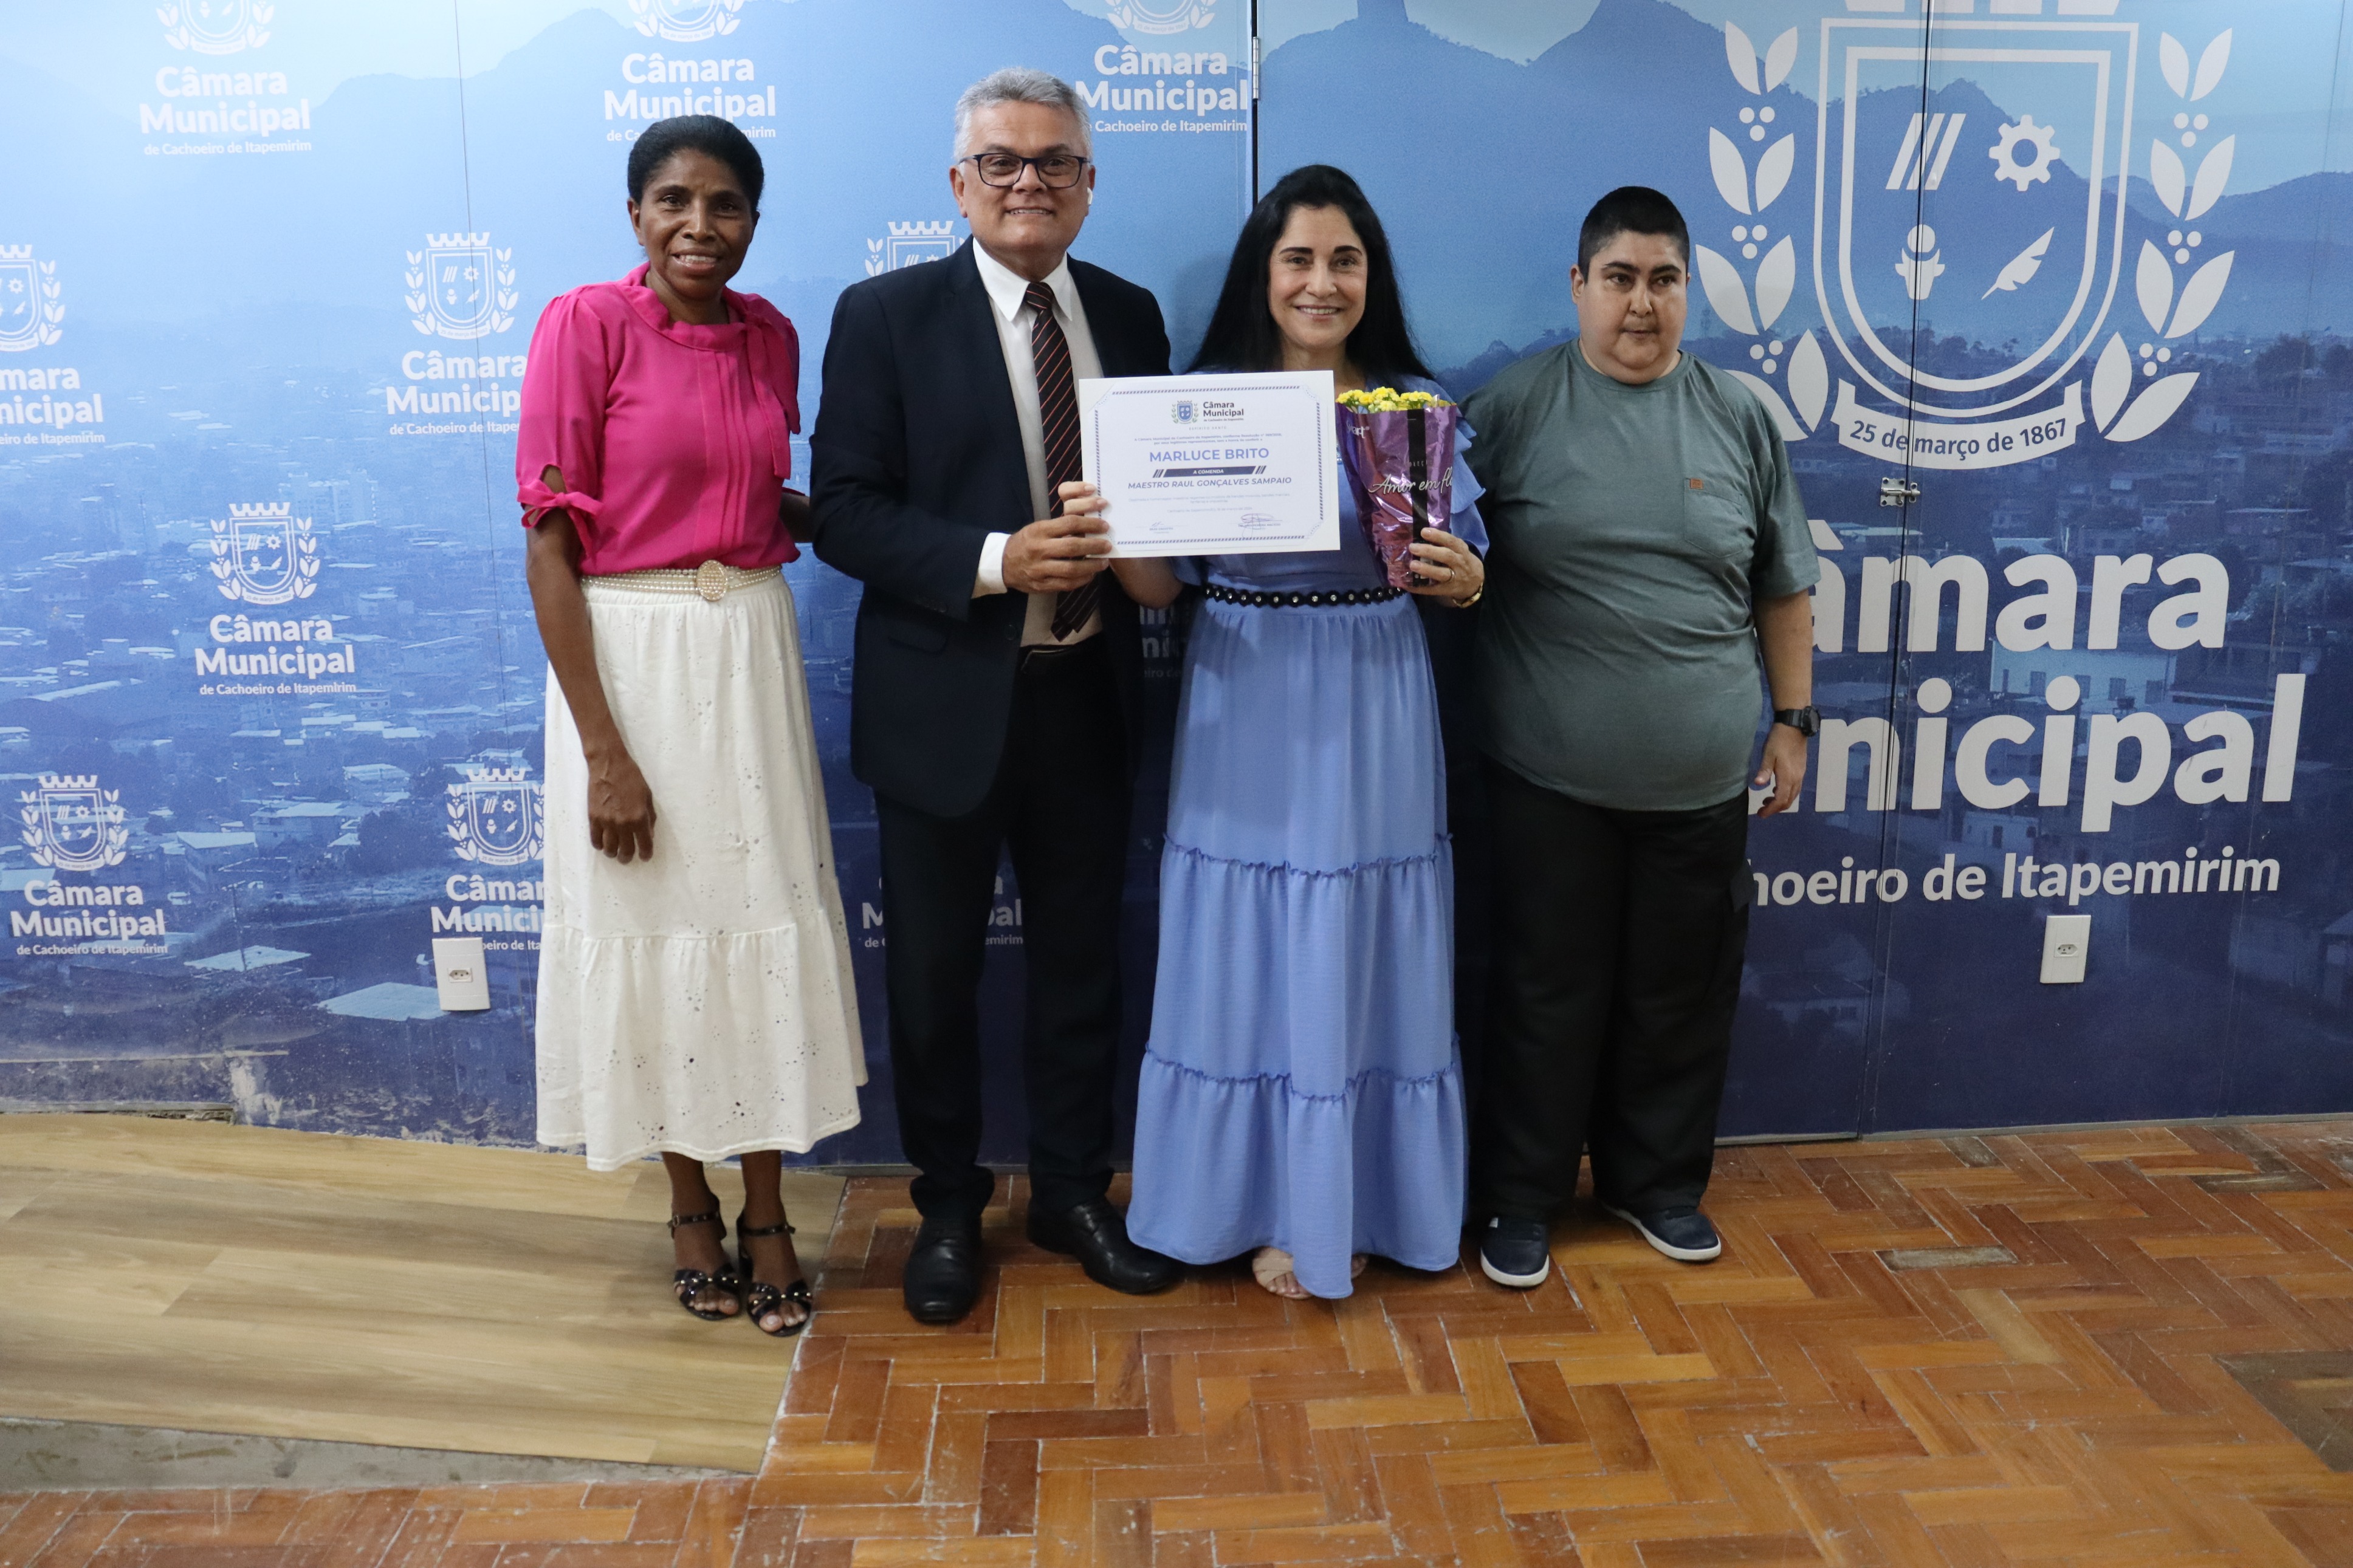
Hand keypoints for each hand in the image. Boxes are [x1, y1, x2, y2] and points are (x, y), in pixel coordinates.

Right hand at [586, 745, 656, 861]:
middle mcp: (623, 824)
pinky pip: (595, 839)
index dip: (646, 854)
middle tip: (627, 857)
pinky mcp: (593, 818)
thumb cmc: (631, 778)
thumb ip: (649, 817)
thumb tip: (648, 834)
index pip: (644, 845)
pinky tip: (603, 844)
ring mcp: (606, 822)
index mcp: (639, 818)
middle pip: (625, 850)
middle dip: (627, 857)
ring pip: (609, 848)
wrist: (608, 766)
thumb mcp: (647, 797)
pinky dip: (599, 845)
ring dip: (613, 853)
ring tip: (615, 852)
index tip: (645, 856)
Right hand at [1003, 491, 1111, 594]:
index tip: (1104, 526)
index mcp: (1039, 531)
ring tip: (1104, 562)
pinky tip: (1091, 574)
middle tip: (1108, 545)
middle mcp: (1039, 550)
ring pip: (1071, 569)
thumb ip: (1059, 527)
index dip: (1090, 524)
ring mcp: (1040, 569)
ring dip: (1091, 566)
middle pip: (1072, 547)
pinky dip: (1082, 580)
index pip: (1069, 523)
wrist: (1002, 563)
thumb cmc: (1025, 542)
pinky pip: (1066, 584)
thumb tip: (1088, 524)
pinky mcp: (1041, 585)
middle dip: (1094, 546)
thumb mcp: (1037, 528)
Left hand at [1406, 527, 1483, 603]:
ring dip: (1426, 569)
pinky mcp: (1448, 590)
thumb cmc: (1462, 561)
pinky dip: (1421, 588)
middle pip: (1446, 556)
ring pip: (1442, 573)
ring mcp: (1455, 578)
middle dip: (1429, 551)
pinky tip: (1409, 585)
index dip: (1438, 536)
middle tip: (1413, 547)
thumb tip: (1422, 534)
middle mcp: (1459, 563)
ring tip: (1412, 565)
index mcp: (1461, 551)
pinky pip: (1434, 590)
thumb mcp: (1460, 550)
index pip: (1451, 541)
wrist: (1475, 583)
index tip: (1423, 532)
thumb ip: (1446, 544)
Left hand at [1753, 723, 1807, 816]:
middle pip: (1788, 801)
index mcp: (1788, 777)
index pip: (1781, 800)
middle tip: (1762, 810)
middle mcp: (1797, 778)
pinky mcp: (1801, 770)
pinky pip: (1795, 788)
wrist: (1794, 727)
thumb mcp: (1768, 754)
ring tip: (1766, 800)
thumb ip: (1764, 770)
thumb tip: (1757, 784)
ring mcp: (1800, 774)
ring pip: (1793, 795)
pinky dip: (1785, 793)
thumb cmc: (1779, 740)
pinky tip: (1775, 789)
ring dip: (1780, 801)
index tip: (1760, 814)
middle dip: (1775, 808)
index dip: (1771, 809)